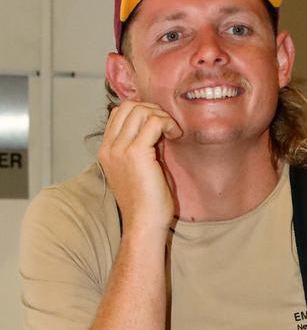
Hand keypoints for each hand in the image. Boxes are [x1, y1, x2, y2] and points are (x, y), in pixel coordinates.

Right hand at [98, 101, 181, 234]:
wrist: (144, 222)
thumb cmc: (147, 201)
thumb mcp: (140, 168)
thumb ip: (142, 146)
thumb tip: (156, 127)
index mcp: (107, 150)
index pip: (119, 113)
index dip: (142, 111)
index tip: (160, 126)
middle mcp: (109, 147)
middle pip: (128, 106)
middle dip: (152, 110)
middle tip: (168, 127)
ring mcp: (120, 149)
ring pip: (140, 110)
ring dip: (161, 116)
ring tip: (172, 132)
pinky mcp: (136, 153)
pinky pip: (153, 122)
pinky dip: (168, 124)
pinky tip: (176, 135)